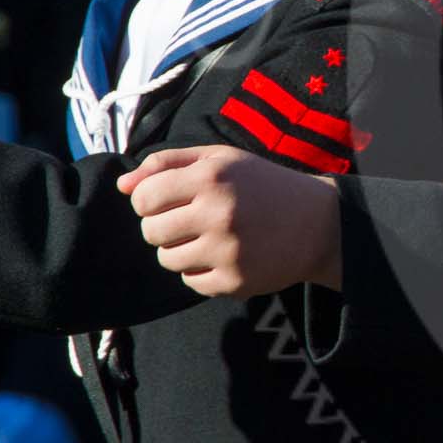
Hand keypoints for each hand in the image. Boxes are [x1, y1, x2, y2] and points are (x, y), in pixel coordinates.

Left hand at [118, 145, 341, 296]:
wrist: (320, 223)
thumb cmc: (262, 186)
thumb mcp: (221, 160)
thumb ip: (168, 164)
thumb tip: (122, 186)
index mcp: (211, 178)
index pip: (143, 198)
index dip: (149, 200)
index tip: (169, 200)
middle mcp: (218, 213)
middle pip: (150, 231)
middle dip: (163, 226)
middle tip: (191, 221)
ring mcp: (227, 251)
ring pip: (167, 259)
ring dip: (180, 250)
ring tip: (209, 238)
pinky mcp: (235, 281)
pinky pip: (190, 282)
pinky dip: (201, 272)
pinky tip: (225, 257)